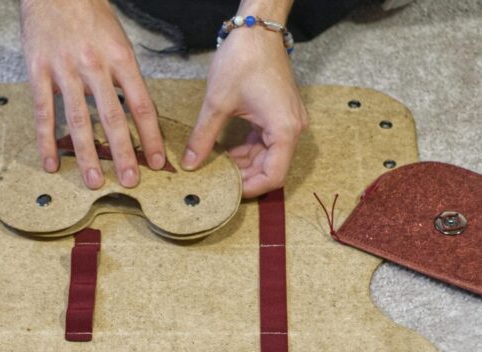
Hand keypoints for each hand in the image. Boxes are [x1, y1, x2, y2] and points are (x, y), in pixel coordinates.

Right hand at [19, 0, 164, 189]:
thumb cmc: (90, 14)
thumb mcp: (118, 40)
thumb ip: (124, 77)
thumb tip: (134, 115)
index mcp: (121, 58)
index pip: (141, 105)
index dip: (151, 136)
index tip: (158, 162)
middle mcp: (95, 65)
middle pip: (112, 118)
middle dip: (123, 153)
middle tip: (130, 182)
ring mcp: (65, 69)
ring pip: (78, 120)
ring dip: (87, 154)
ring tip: (93, 182)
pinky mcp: (38, 70)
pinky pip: (44, 111)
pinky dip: (46, 141)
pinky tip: (52, 164)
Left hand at [182, 9, 307, 197]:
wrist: (257, 29)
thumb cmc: (243, 59)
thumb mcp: (218, 103)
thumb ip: (203, 138)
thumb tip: (189, 164)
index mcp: (284, 129)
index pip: (273, 176)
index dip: (250, 189)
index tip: (226, 193)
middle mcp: (292, 128)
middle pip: (270, 168)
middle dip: (243, 177)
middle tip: (215, 184)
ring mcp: (287, 122)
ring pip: (266, 156)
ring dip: (242, 165)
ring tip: (215, 170)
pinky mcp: (278, 115)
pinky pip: (264, 142)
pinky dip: (245, 151)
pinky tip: (224, 154)